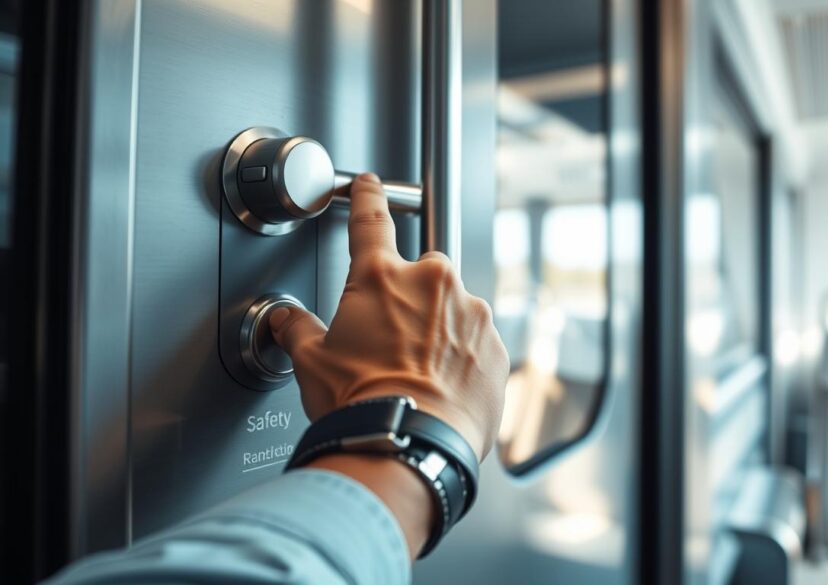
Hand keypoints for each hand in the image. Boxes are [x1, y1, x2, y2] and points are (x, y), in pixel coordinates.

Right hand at [267, 173, 508, 460]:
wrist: (410, 446)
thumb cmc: (361, 403)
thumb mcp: (313, 362)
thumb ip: (298, 329)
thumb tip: (284, 320)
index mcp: (381, 277)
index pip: (370, 221)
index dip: (368, 198)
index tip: (370, 184)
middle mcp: (431, 284)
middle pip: (420, 271)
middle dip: (408, 296)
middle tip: (390, 338)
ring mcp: (470, 312)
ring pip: (452, 307)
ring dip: (437, 329)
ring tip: (415, 372)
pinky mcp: (495, 345)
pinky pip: (476, 340)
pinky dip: (461, 356)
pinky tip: (441, 386)